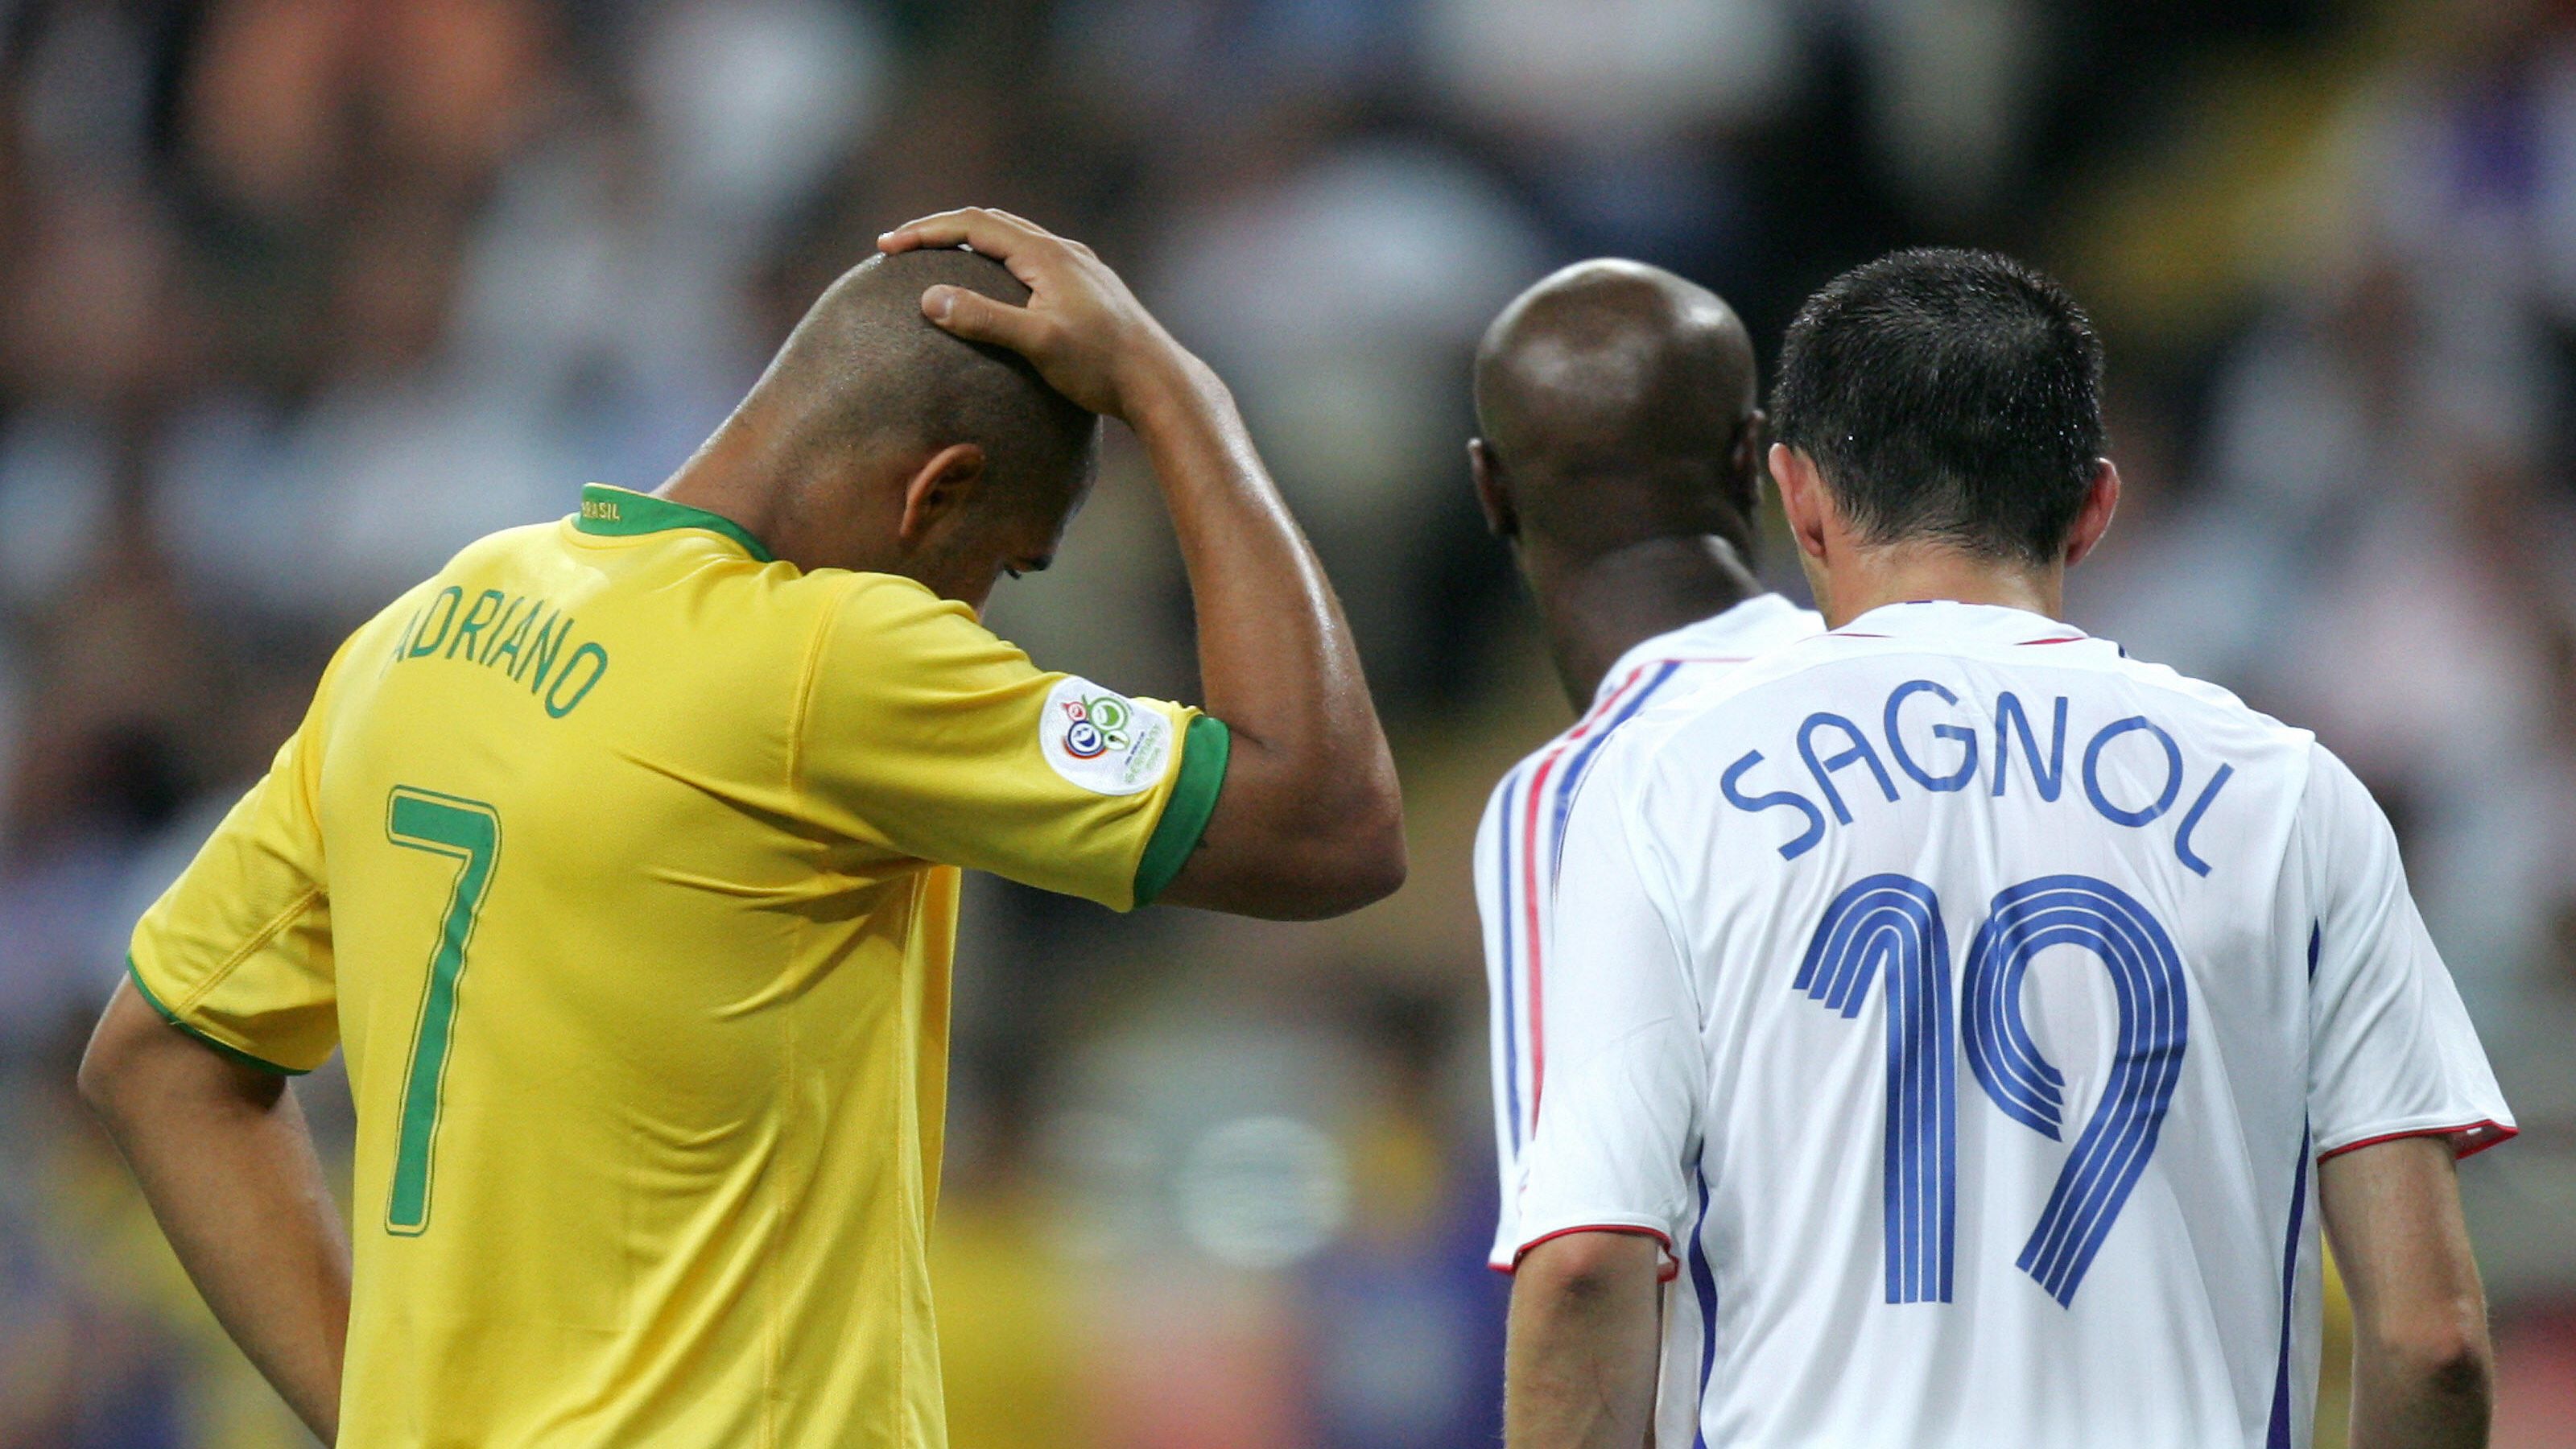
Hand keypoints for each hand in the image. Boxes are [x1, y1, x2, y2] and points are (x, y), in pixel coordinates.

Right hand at [878, 208, 1194, 421]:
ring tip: (940, 263)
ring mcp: (1078, 269)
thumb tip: (929, 297)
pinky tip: (996, 291)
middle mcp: (1063, 251)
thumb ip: (983, 318)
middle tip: (904, 249)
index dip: (925, 231)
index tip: (886, 247)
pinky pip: (1033, 263)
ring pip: (1015, 241)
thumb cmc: (1101, 366)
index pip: (972, 225)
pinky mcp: (1088, 290)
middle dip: (943, 231)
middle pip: (991, 224)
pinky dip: (999, 264)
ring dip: (973, 244)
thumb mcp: (1037, 343)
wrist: (1160, 384)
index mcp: (1046, 254)